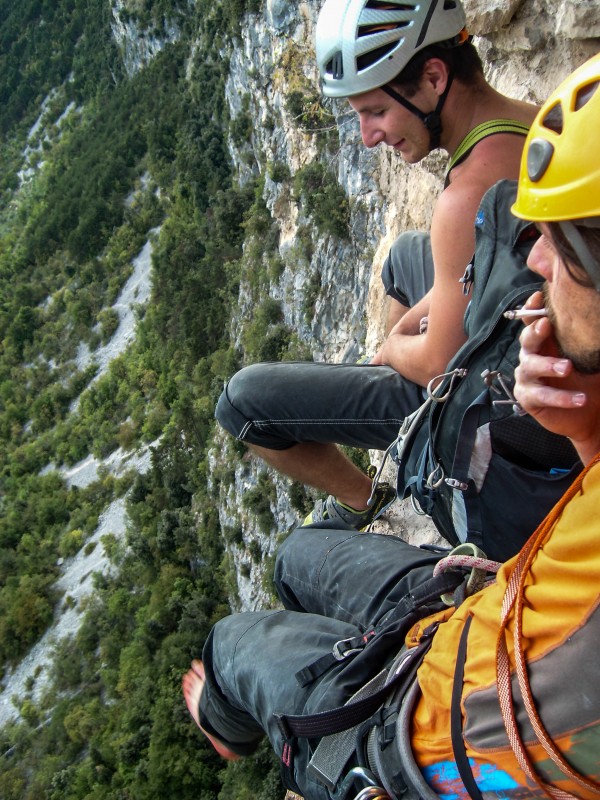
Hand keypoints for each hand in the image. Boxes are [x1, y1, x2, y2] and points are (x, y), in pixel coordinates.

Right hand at [514, 308, 599, 461]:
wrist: (590, 412)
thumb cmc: (589, 378)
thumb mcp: (590, 352)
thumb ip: (588, 334)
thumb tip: (597, 314)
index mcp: (546, 341)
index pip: (533, 320)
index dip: (532, 308)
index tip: (538, 298)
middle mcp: (532, 355)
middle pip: (526, 339)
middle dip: (535, 331)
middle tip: (546, 326)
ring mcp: (528, 377)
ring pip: (530, 366)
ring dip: (549, 365)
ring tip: (568, 368)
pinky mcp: (529, 398)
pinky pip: (541, 395)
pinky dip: (560, 397)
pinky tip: (579, 398)